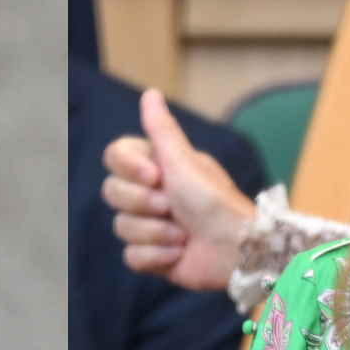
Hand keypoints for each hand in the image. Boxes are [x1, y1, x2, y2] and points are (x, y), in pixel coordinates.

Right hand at [100, 88, 257, 291]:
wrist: (236, 246)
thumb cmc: (213, 200)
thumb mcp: (184, 160)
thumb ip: (161, 129)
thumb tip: (150, 93)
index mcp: (156, 167)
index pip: (115, 157)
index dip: (128, 168)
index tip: (154, 176)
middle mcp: (150, 194)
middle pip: (112, 193)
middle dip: (142, 203)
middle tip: (171, 206)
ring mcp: (150, 226)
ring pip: (122, 227)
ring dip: (156, 233)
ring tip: (183, 234)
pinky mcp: (153, 256)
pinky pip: (132, 256)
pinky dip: (156, 256)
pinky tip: (179, 253)